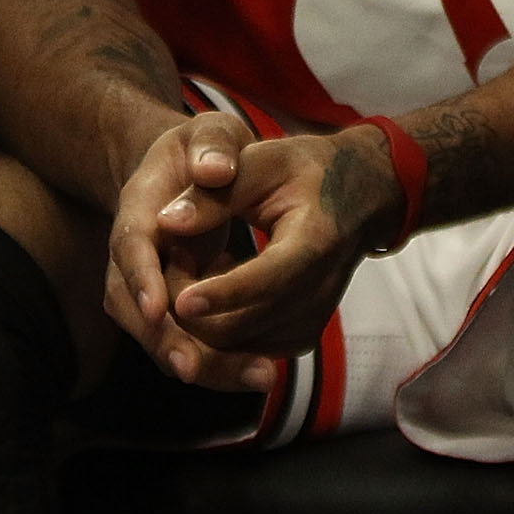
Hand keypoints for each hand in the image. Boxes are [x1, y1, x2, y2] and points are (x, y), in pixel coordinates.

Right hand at [105, 110, 266, 388]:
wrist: (190, 173)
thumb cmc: (204, 150)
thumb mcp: (210, 134)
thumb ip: (212, 146)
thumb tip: (215, 170)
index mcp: (138, 208)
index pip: (130, 245)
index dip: (141, 277)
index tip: (157, 307)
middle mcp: (136, 256)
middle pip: (136, 308)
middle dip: (163, 340)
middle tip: (192, 369)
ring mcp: (152, 286)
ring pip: (162, 336)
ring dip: (203, 363)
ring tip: (256, 377)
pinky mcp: (176, 309)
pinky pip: (191, 341)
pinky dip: (222, 361)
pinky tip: (261, 370)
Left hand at [162, 126, 400, 373]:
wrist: (360, 195)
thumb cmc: (304, 170)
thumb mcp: (261, 162)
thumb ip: (213, 193)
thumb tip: (165, 223)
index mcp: (317, 238)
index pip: (271, 277)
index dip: (225, 294)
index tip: (179, 302)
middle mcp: (323, 286)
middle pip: (255, 322)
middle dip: (199, 322)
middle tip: (154, 300)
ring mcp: (317, 314)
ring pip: (250, 346)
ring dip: (204, 336)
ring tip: (168, 304)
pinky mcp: (306, 331)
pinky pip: (256, 352)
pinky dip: (221, 343)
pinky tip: (195, 318)